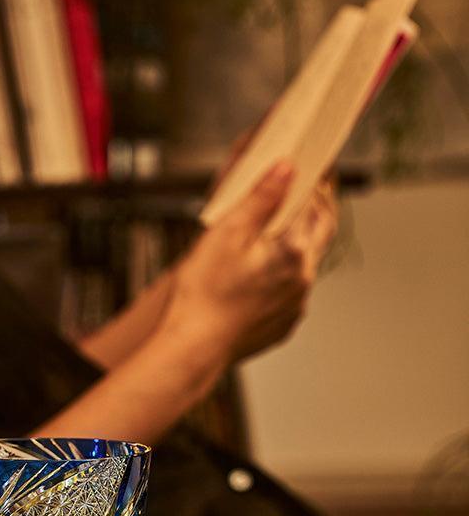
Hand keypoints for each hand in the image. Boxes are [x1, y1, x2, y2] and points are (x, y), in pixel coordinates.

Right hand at [159, 162, 337, 363]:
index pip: (313, 204)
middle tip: (314, 189)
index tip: (310, 166)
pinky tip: (265, 273)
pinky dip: (285, 276)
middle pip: (322, 232)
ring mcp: (295, 306)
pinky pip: (291, 293)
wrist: (194, 349)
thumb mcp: (227, 233)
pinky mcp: (282, 325)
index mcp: (294, 251)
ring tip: (282, 231)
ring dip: (300, 244)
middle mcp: (303, 279)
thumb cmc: (204, 294)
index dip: (311, 181)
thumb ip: (260, 198)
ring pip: (307, 265)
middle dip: (318, 208)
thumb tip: (287, 168)